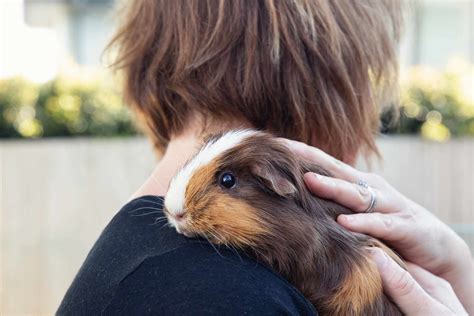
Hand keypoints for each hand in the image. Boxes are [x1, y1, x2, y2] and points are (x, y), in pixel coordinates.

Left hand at [285, 140, 473, 312]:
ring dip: (333, 187)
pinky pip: (381, 224)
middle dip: (311, 161)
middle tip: (284, 153)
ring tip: (308, 181)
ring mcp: (390, 205)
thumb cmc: (388, 226)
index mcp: (358, 184)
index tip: (274, 144)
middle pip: (338, 171)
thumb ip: (334, 202)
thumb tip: (299, 196)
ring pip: (357, 194)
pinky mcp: (405, 227)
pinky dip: (363, 223)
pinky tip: (344, 223)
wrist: (436, 245)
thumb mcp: (359, 211)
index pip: (325, 164)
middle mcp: (372, 189)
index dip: (301, 153)